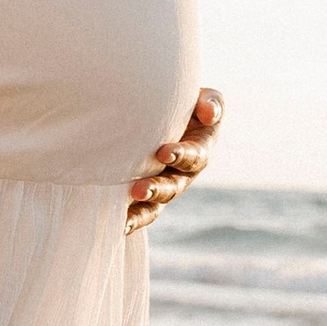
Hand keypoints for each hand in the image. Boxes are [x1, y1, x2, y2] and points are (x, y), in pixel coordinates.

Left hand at [127, 86, 220, 233]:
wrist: (161, 112)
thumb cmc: (186, 104)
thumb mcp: (205, 99)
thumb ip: (211, 104)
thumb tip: (208, 114)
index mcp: (199, 150)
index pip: (194, 156)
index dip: (182, 155)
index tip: (164, 152)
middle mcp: (182, 174)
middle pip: (172, 187)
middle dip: (157, 188)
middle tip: (139, 189)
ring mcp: (163, 187)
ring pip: (154, 206)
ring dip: (140, 211)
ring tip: (123, 218)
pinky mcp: (143, 194)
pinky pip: (138, 213)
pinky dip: (128, 221)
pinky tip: (115, 226)